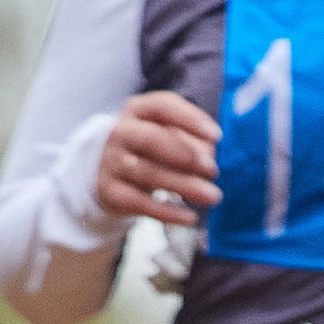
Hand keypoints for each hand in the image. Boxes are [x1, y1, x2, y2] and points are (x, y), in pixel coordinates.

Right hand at [93, 92, 222, 227]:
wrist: (107, 174)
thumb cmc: (147, 150)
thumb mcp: (163, 134)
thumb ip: (187, 139)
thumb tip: (209, 156)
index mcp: (137, 110)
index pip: (162, 106)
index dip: (190, 119)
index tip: (216, 136)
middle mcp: (120, 132)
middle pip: (152, 139)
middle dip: (186, 155)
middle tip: (213, 169)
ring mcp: (111, 162)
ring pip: (149, 174)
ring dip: (184, 185)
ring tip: (213, 196)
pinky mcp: (109, 191)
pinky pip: (139, 203)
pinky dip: (168, 212)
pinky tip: (190, 217)